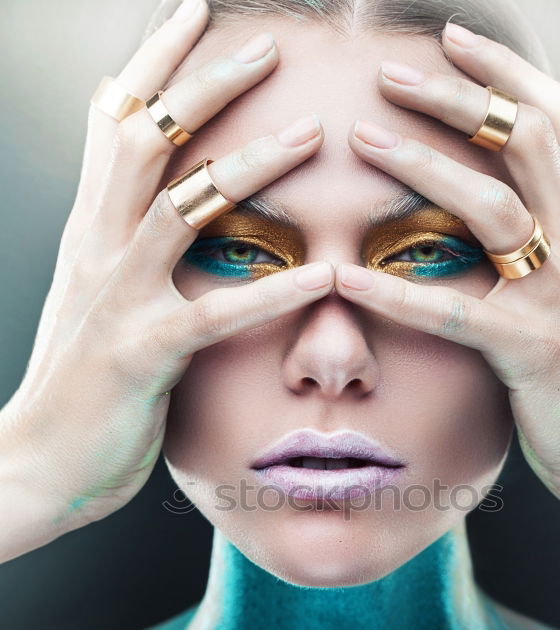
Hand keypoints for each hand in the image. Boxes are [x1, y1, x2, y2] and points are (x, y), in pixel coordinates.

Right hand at [0, 3, 332, 545]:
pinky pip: (212, 314)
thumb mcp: (93, 295)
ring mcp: (115, 300)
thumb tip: (147, 195)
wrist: (41, 461)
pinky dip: (272, 294)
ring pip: (179, 209)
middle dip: (203, 84)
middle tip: (267, 46)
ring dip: (246, 167)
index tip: (197, 12)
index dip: (154, 62)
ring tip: (311, 136)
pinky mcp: (140, 355)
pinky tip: (324, 276)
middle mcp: (97, 250)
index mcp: (90, 231)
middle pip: (145, 140)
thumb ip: (119, 240)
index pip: (116, 122)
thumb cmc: (82, 384)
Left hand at [334, 23, 559, 538]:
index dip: (505, 71)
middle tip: (390, 75)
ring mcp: (558, 294)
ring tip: (363, 140)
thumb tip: (540, 186)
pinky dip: (397, 293)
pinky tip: (348, 277)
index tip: (453, 39)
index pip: (555, 120)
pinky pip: (454, 312)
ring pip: (492, 207)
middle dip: (457, 97)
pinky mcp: (531, 350)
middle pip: (523, 139)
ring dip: (424, 167)